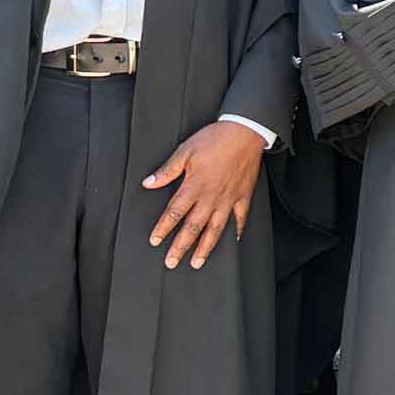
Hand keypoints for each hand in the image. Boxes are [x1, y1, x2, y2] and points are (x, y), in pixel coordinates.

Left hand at [143, 122, 266, 268]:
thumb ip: (167, 170)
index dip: (163, 228)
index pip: (174, 213)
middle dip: (181, 246)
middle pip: (193, 227)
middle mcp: (211, 197)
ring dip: (205, 247)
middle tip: (171, 262)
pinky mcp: (244, 196)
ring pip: (215, 229)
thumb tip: (148, 183)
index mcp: (194, 186)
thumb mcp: (186, 151)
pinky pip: (240, 218)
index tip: (155, 241)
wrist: (246, 132)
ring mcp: (229, 199)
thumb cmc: (215, 139)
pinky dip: (236, 231)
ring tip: (197, 262)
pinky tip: (233, 241)